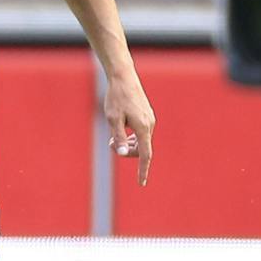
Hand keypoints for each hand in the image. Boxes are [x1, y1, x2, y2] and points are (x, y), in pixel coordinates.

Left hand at [104, 69, 154, 185]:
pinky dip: (131, 137)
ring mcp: (150, 120)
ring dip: (128, 144)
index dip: (143, 170)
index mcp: (144, 128)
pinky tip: (121, 131)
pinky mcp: (147, 116)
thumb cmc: (116, 98)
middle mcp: (150, 125)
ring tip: (112, 139)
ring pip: (141, 141)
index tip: (141, 183)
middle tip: (110, 144)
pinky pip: (141, 133)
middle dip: (127, 151)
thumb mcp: (113, 119)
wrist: (123, 78)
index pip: (145, 155)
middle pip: (141, 149)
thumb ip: (119, 137)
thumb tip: (124, 154)